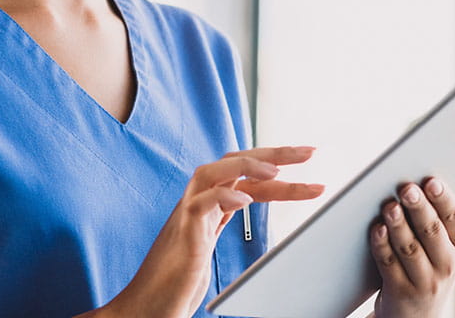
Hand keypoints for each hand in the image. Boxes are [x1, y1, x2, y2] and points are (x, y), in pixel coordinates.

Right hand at [98, 146, 323, 317]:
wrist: (145, 307)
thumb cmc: (175, 283)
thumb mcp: (209, 247)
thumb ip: (226, 223)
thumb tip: (262, 227)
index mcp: (208, 206)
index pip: (246, 175)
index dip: (278, 166)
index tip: (310, 162)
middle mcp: (197, 203)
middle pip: (233, 162)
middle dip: (273, 154)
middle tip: (310, 152)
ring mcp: (186, 216)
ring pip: (212, 172)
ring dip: (248, 165)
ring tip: (278, 170)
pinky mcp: (181, 235)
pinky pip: (200, 205)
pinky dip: (223, 197)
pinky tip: (244, 200)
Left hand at [369, 177, 454, 317]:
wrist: (417, 316)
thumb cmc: (432, 269)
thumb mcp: (452, 247)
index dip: (444, 200)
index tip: (432, 181)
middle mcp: (446, 265)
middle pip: (432, 232)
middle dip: (419, 208)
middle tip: (407, 188)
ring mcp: (424, 281)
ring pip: (410, 248)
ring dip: (399, 225)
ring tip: (389, 206)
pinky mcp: (400, 291)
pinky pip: (389, 264)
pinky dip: (382, 245)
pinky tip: (377, 229)